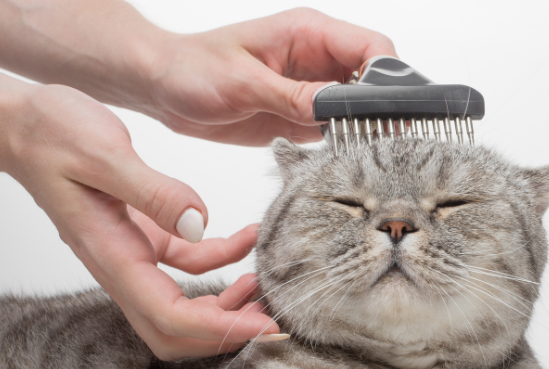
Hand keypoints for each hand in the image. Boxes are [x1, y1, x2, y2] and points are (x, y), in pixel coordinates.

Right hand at [5, 84, 278, 359]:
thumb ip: (154, 192)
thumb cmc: (53, 135)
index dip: (219, 329)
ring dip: (227, 304)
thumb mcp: (104, 153)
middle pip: (175, 329)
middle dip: (224, 332)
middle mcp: (122, 265)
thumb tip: (201, 222)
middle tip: (274, 318)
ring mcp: (135, 255)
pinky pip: (190, 264)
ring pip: (184, 304)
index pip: (169, 316)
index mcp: (111, 255)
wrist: (25, 126)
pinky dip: (224, 259)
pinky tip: (249, 238)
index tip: (263, 326)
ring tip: (268, 283)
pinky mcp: (146, 236)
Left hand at [144, 8, 396, 145]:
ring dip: (365, 128)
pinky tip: (342, 156)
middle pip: (375, 78)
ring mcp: (313, 87)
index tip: (388, 109)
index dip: (388, 77)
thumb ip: (293, 96)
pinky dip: (345, 142)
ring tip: (364, 151)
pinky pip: (338, 127)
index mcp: (308, 33)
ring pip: (361, 106)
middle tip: (383, 138)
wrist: (160, 87)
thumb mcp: (243, 84)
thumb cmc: (192, 69)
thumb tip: (336, 107)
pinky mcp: (303, 114)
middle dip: (383, 107)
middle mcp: (318, 57)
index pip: (372, 47)